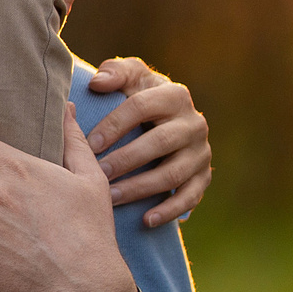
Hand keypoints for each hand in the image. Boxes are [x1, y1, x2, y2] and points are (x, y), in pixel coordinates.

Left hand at [85, 56, 211, 226]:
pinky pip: (190, 197)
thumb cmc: (138, 95)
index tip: (89, 144)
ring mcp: (201, 153)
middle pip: (160, 143)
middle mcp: (194, 123)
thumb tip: (98, 82)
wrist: (167, 117)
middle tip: (97, 173)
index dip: (114, 125)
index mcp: (174, 95)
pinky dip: (169, 210)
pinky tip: (145, 220)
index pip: (141, 107)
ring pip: (173, 174)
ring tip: (111, 197)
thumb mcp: (130, 77)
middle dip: (126, 159)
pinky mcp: (203, 177)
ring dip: (141, 188)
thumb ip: (115, 72)